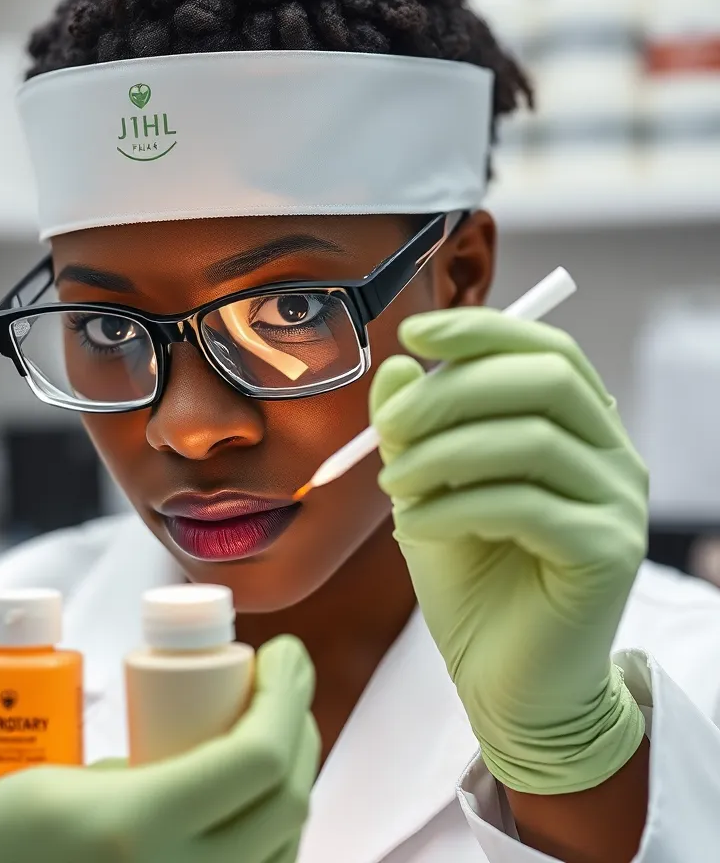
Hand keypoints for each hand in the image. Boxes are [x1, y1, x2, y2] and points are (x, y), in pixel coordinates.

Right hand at [0, 635, 319, 862]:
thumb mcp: (59, 778)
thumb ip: (140, 764)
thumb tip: (193, 747)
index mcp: (138, 826)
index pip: (258, 757)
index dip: (287, 693)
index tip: (284, 652)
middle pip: (288, 796)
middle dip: (300, 722)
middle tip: (283, 679)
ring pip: (288, 840)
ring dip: (296, 771)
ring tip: (276, 724)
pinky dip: (278, 824)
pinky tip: (259, 791)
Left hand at [370, 308, 647, 794]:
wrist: (506, 680)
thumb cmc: (471, 577)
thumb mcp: (429, 488)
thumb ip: (417, 429)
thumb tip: (401, 367)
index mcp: (577, 429)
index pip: (546, 350)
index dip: (482, 330)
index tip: (415, 332)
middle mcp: (613, 456)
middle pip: (544, 382)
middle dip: (454, 392)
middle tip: (392, 425)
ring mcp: (619, 504)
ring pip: (532, 440)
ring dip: (445, 453)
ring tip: (393, 485)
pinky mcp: (609, 553)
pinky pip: (525, 504)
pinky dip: (456, 505)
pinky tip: (415, 524)